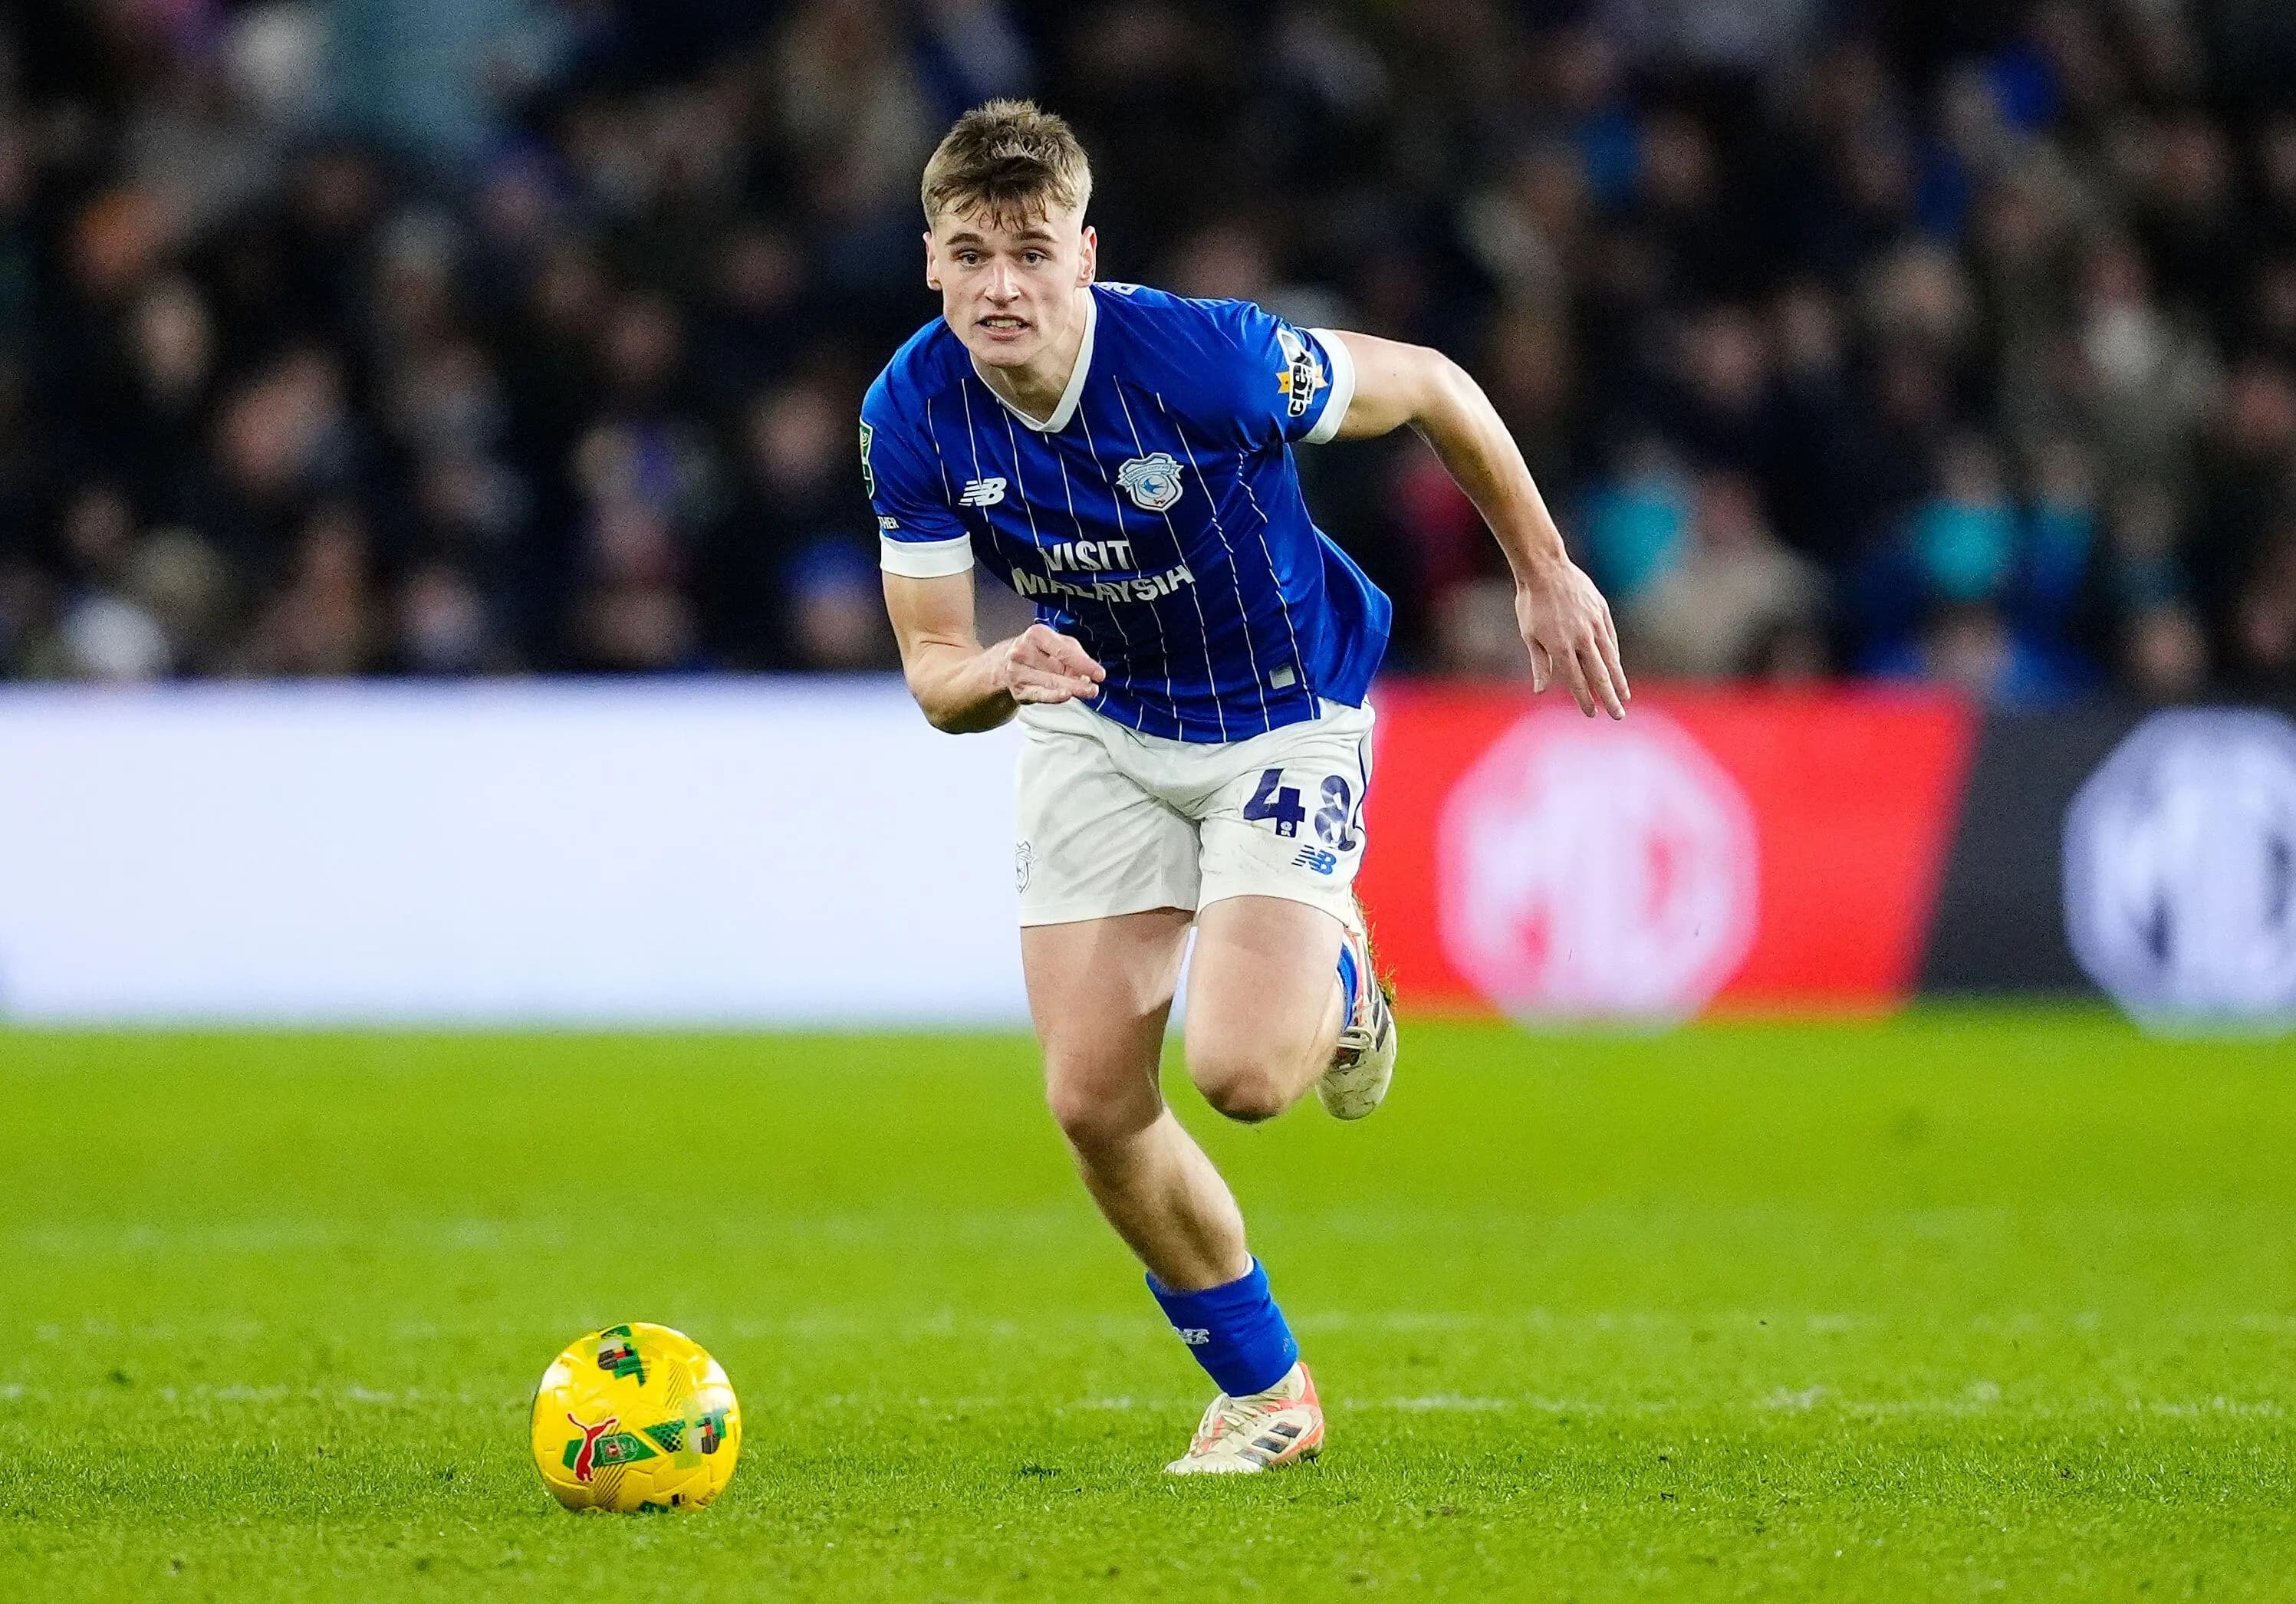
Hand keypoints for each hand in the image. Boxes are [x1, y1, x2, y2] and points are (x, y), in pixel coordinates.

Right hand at [996, 623, 1105, 703]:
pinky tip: (1065, 695)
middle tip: (1094, 688)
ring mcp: (1018, 672)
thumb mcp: (1057, 643)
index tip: (1099, 673)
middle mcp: (1023, 651)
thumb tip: (1090, 671)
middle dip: (1078, 680)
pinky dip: (1053, 696)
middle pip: (1056, 669)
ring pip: (1049, 683)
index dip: (1083, 663)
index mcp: (1036, 635)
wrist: (1005, 663)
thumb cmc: (1037, 651)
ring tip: (1088, 692)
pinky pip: (1039, 694)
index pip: (1062, 650)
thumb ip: (1075, 654)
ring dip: (1071, 689)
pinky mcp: (1018, 690)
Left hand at [1515, 559, 1628, 718]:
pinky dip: (1614, 654)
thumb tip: (1540, 691)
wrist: (1545, 568)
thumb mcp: (1529, 635)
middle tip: (1618, 715)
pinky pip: (1610, 638)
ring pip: (1610, 658)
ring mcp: (1594, 624)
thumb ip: (1539, 664)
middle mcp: (1581, 638)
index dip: (1584, 699)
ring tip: (1625, 696)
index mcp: (1560, 647)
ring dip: (1618, 679)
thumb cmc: (1531, 603)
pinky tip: (1617, 666)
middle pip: (1598, 674)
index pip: (1576, 680)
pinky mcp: (1601, 611)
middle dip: (1609, 697)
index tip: (1592, 713)